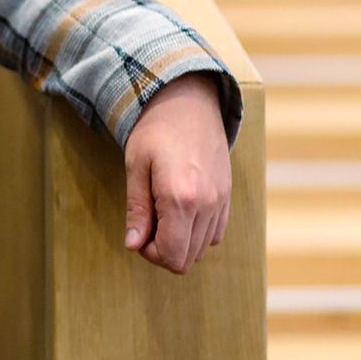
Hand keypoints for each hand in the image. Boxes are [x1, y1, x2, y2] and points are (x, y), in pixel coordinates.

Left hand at [123, 74, 231, 273]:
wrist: (188, 100)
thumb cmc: (156, 130)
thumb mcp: (136, 166)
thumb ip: (137, 210)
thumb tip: (133, 245)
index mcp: (180, 198)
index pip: (170, 256)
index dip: (149, 253)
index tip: (139, 231)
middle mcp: (207, 204)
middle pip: (186, 259)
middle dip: (162, 250)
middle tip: (148, 223)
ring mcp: (221, 201)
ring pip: (202, 249)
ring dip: (180, 242)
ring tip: (163, 214)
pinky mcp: (228, 196)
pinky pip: (215, 234)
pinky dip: (197, 233)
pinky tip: (181, 210)